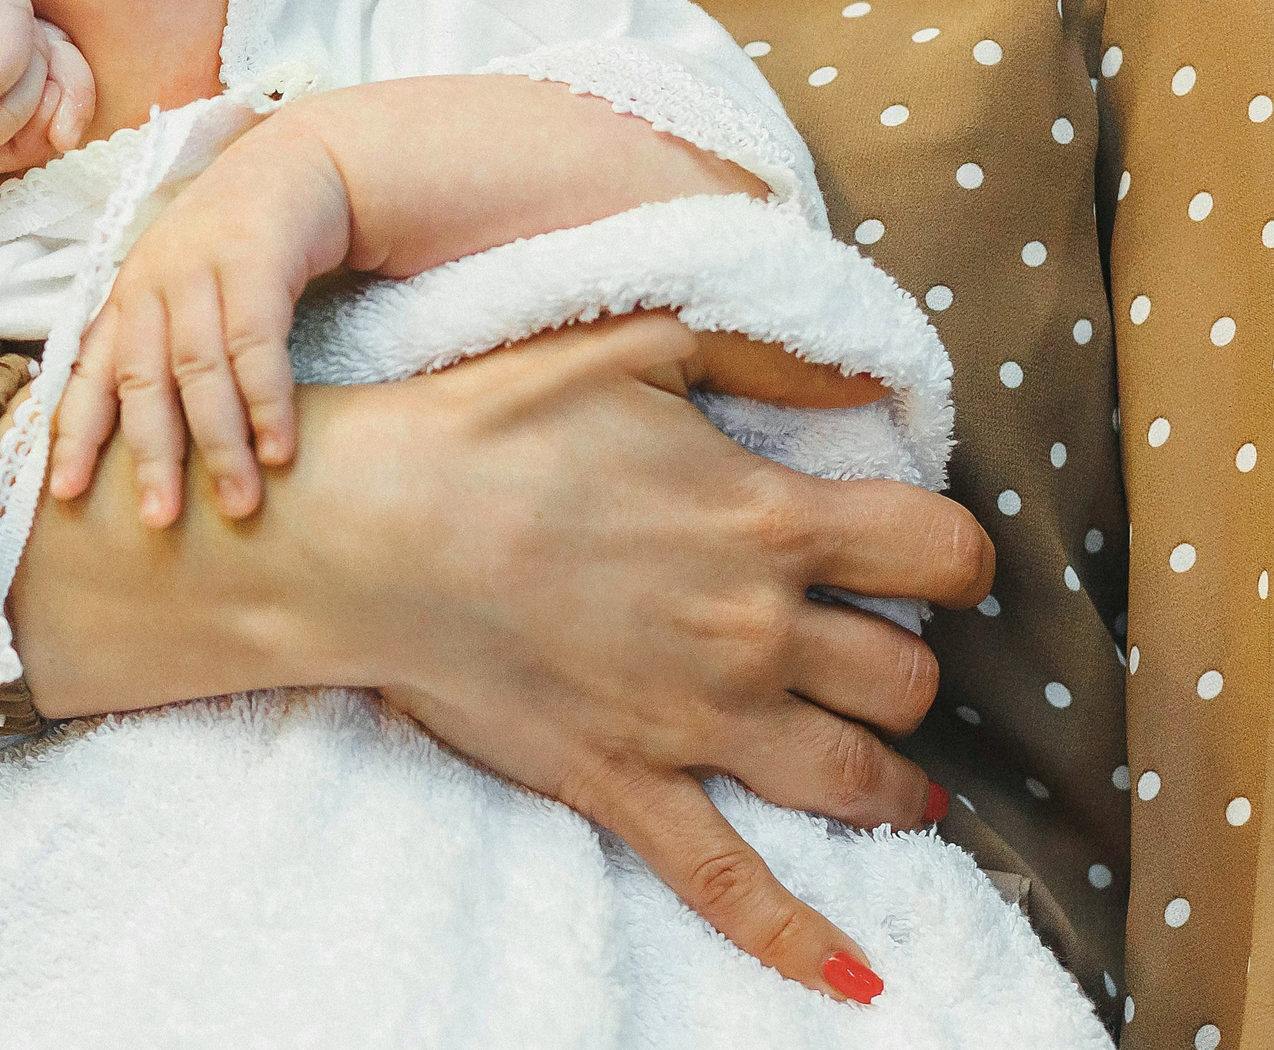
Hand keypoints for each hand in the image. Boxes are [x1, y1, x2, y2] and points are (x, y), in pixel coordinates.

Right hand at [12, 315, 990, 1005]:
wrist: (368, 529)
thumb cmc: (490, 424)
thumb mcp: (637, 341)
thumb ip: (768, 354)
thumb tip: (879, 381)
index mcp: (767, 520)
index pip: (944, 554)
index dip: (950, 556)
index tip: (924, 558)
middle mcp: (755, 630)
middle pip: (911, 677)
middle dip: (904, 661)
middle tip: (865, 647)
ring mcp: (696, 720)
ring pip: (859, 777)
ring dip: (890, 780)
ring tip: (890, 780)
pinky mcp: (628, 782)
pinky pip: (731, 884)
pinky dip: (801, 941)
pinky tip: (857, 978)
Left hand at [51, 110, 349, 522]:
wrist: (299, 166)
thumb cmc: (237, 248)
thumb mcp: (184, 291)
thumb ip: (157, 348)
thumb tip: (136, 438)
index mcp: (127, 294)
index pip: (90, 370)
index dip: (76, 432)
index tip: (65, 494)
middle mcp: (154, 280)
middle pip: (142, 379)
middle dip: (150, 455)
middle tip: (160, 520)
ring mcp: (203, 267)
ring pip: (199, 370)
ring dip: (219, 442)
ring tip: (238, 504)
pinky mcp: (257, 259)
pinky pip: (258, 343)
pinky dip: (267, 401)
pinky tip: (279, 449)